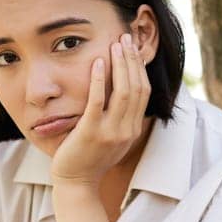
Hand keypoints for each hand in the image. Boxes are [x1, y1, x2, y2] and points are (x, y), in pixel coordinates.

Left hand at [49, 32, 151, 185]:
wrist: (76, 183)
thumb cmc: (90, 158)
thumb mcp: (113, 138)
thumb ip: (121, 119)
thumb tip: (123, 93)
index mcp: (133, 129)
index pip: (144, 92)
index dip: (140, 67)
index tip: (133, 48)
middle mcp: (126, 130)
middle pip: (136, 87)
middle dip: (132, 60)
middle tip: (125, 38)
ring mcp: (110, 132)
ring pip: (123, 92)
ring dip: (120, 65)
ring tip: (115, 44)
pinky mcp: (91, 133)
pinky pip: (98, 102)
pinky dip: (100, 80)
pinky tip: (98, 63)